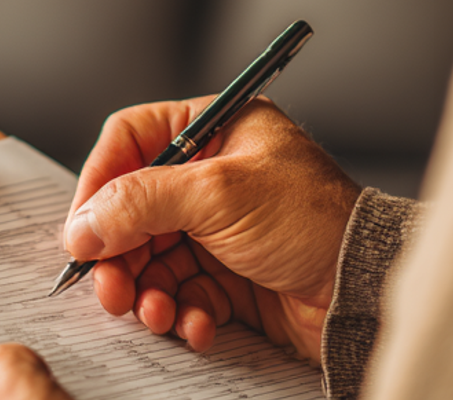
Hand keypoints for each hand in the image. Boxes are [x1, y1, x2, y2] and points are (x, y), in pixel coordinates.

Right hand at [64, 97, 360, 360]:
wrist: (370, 291)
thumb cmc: (316, 222)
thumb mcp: (218, 196)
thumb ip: (140, 201)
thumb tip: (83, 223)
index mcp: (215, 129)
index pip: (131, 141)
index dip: (99, 183)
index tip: (83, 226)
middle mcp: (214, 175)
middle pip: (133, 208)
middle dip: (119, 253)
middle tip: (110, 287)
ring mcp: (220, 227)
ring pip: (151, 256)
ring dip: (145, 289)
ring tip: (154, 312)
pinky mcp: (230, 274)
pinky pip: (181, 290)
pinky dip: (179, 310)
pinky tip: (194, 322)